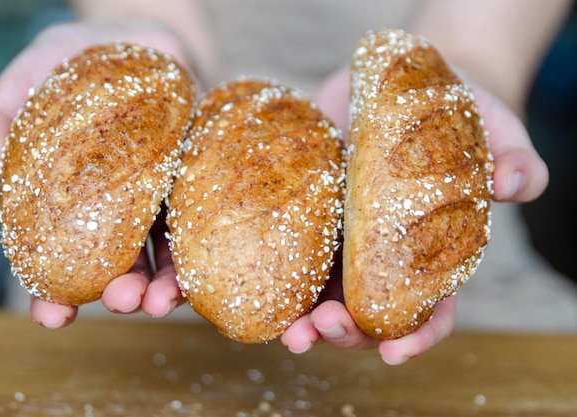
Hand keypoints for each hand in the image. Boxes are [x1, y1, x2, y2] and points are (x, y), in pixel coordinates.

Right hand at [0, 20, 193, 327]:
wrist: (143, 39)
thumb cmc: (79, 61)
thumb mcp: (32, 78)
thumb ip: (5, 116)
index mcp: (75, 200)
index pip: (62, 256)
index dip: (53, 292)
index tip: (52, 317)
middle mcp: (123, 208)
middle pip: (122, 263)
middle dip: (122, 291)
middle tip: (121, 301)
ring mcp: (165, 195)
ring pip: (169, 249)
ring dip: (168, 282)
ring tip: (164, 299)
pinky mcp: (200, 175)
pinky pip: (206, 212)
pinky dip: (206, 239)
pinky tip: (205, 259)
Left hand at [280, 67, 548, 363]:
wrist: (391, 84)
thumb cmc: (449, 112)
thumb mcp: (489, 126)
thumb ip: (512, 155)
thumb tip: (517, 184)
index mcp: (428, 253)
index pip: (430, 311)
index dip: (415, 336)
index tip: (394, 350)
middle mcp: (379, 256)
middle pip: (365, 315)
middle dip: (345, 333)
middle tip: (325, 325)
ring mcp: (338, 239)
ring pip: (318, 296)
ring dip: (301, 321)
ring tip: (288, 328)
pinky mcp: (305, 214)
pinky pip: (283, 251)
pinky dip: (265, 274)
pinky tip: (251, 280)